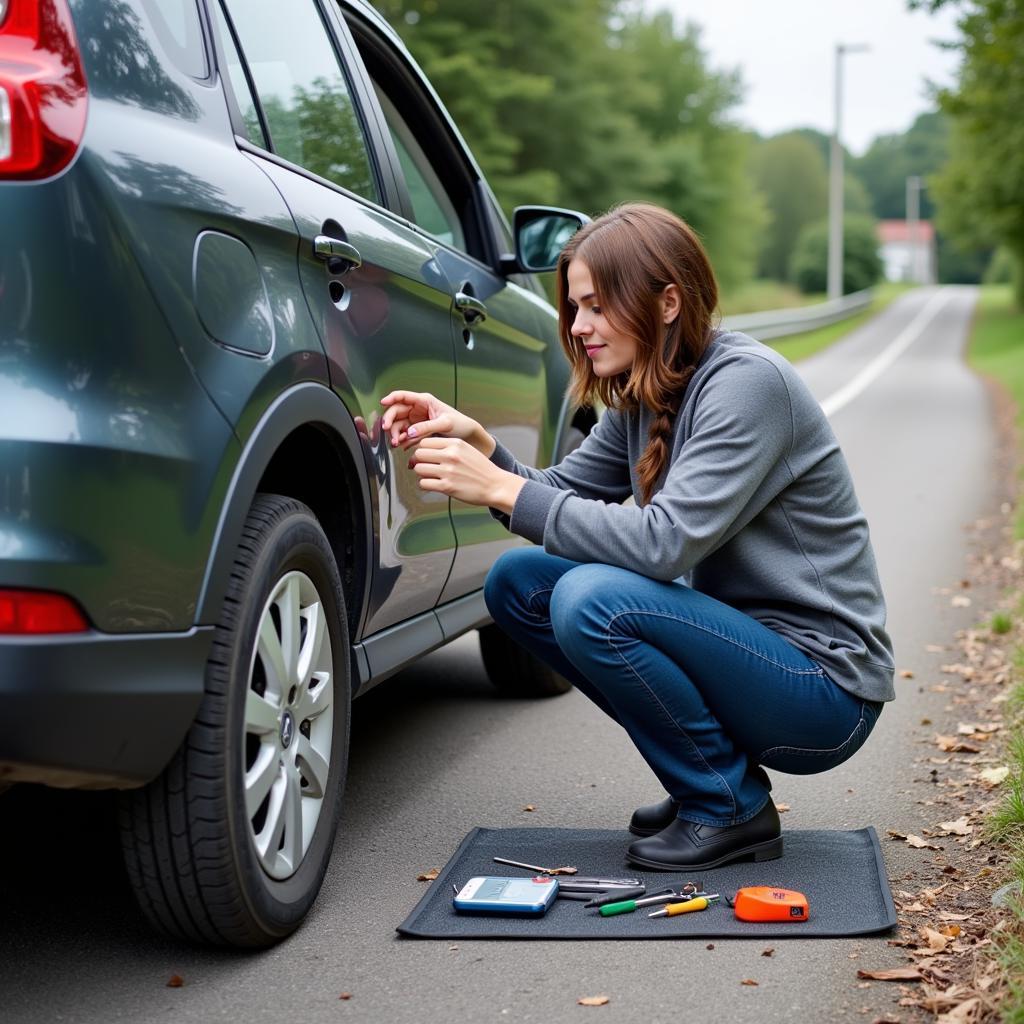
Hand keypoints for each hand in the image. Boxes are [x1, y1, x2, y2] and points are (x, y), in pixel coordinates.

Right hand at [379, 390, 492, 454]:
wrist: (468, 437)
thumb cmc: (461, 424)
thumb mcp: (445, 424)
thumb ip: (427, 427)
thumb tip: (410, 432)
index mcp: (424, 401)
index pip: (403, 396)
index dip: (391, 398)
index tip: (383, 403)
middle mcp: (418, 409)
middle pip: (396, 411)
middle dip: (390, 421)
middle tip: (388, 430)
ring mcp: (416, 421)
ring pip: (398, 425)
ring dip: (395, 433)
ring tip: (397, 443)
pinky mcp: (417, 432)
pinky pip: (405, 434)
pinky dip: (402, 440)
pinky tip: (403, 445)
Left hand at [410, 437, 525, 511]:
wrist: (496, 486)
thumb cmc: (481, 469)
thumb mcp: (466, 450)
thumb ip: (447, 447)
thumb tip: (423, 451)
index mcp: (455, 443)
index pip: (425, 442)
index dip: (423, 450)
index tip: (428, 456)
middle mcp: (450, 455)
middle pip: (419, 454)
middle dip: (420, 461)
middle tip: (428, 467)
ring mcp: (448, 471)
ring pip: (419, 468)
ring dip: (423, 473)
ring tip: (432, 476)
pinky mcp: (447, 487)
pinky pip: (423, 483)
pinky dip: (426, 485)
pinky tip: (435, 485)